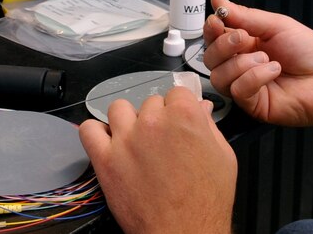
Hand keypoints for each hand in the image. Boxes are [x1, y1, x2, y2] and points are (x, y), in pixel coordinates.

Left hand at [78, 87, 236, 233]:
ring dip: (127, 121)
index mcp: (185, 115)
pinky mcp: (105, 160)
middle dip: (156, 118)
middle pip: (149, 102)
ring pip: (118, 109)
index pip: (176, 92)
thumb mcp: (223, 156)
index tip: (177, 121)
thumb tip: (201, 108)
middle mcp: (153, 121)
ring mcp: (126, 139)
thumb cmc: (206, 201)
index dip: (178, 108)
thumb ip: (209, 126)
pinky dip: (95, 133)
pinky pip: (88, 130)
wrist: (184, 232)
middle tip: (161, 141)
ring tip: (135, 140)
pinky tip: (108, 143)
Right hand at [203, 0, 312, 127]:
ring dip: (242, 63)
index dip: (211, 28)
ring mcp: (246, 85)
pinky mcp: (253, 104)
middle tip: (243, 39)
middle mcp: (243, 64)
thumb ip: (244, 16)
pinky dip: (254, 78)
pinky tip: (273, 72)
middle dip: (223, 45)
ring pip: (218, 76)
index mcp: (247, 43)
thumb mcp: (276, 25)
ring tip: (266, 59)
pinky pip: (237, 90)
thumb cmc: (311, 52)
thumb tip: (219, 1)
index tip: (216, 20)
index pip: (215, 36)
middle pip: (210, 57)